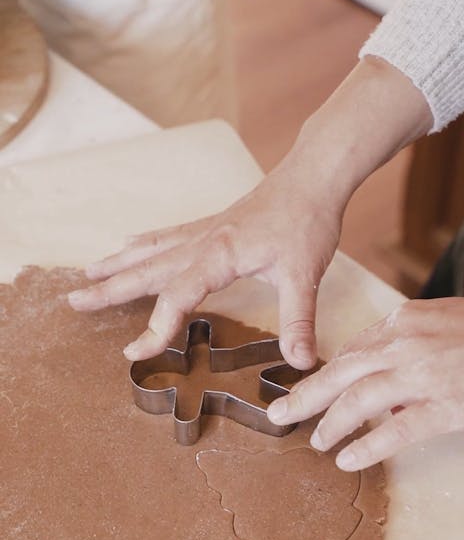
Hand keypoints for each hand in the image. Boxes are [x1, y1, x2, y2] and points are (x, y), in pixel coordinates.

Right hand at [68, 58, 431, 367]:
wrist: (314, 176)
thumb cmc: (308, 221)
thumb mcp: (306, 274)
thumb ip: (299, 320)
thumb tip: (302, 363)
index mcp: (219, 255)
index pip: (177, 296)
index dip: (155, 327)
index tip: (134, 352)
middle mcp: (204, 242)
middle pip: (147, 269)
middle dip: (109, 289)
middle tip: (73, 303)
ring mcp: (205, 231)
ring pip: (150, 251)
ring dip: (118, 265)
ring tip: (87, 276)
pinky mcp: (213, 225)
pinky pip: (167, 237)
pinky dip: (143, 244)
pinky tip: (127, 244)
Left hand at [268, 298, 463, 468]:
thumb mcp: (452, 323)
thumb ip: (417, 343)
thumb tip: (393, 375)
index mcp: (408, 319)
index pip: (354, 349)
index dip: (328, 373)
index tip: (311, 388)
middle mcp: (408, 342)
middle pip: (342, 372)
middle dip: (306, 395)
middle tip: (279, 414)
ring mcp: (425, 374)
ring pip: (359, 401)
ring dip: (331, 424)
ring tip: (316, 442)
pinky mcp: (446, 405)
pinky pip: (395, 431)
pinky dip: (367, 447)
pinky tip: (348, 460)